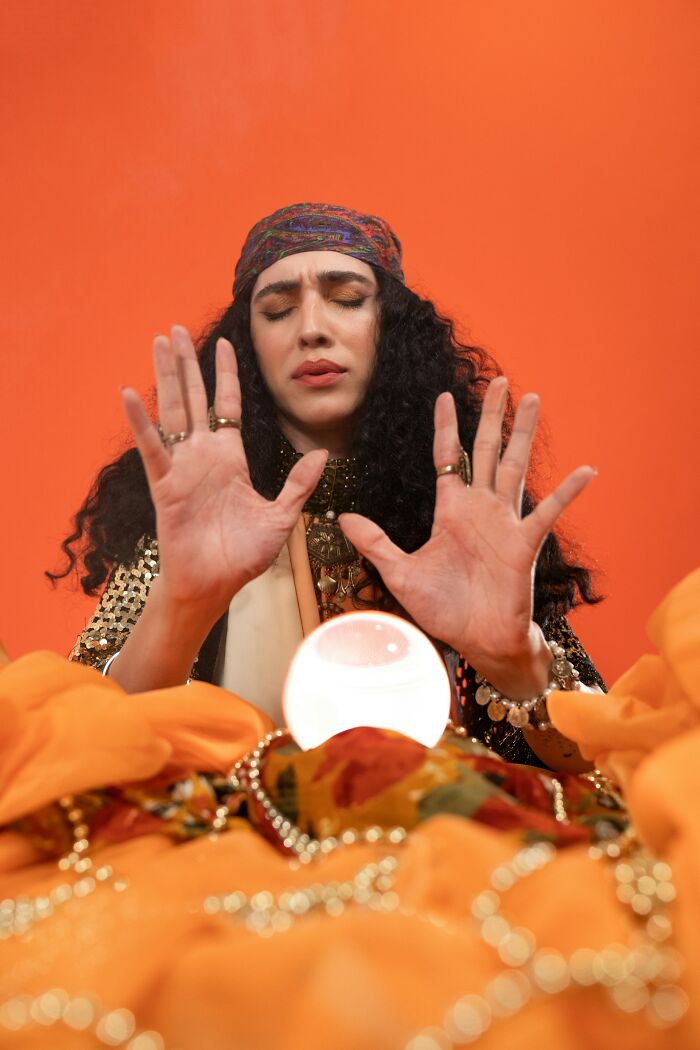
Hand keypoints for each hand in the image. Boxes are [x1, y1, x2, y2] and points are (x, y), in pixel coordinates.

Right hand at [121, 325, 326, 621]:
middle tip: (174, 329)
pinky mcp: (164, 485)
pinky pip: (151, 448)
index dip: (226, 375)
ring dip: (165, 377)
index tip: (225, 342)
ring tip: (158, 342)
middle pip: (193, 398)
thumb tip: (321, 453)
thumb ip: (298, 484)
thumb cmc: (243, 556)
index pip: (227, 406)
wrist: (215, 586)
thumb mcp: (281, 516)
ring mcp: (182, 468)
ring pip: (172, 411)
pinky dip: (140, 422)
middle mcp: (203, 456)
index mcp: (230, 459)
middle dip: (186, 363)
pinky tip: (130, 394)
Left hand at [340, 377, 595, 692]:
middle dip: (491, 415)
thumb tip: (344, 517)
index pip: (448, 459)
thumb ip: (375, 543)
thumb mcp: (400, 573)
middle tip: (499, 380)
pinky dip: (566, 492)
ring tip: (533, 398)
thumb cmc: (443, 609)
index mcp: (451, 511)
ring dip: (523, 433)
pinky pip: (547, 512)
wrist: (476, 641)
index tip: (444, 396)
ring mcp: (505, 523)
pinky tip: (585, 471)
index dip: (446, 428)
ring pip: (514, 467)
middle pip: (485, 450)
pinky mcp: (524, 544)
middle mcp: (480, 510)